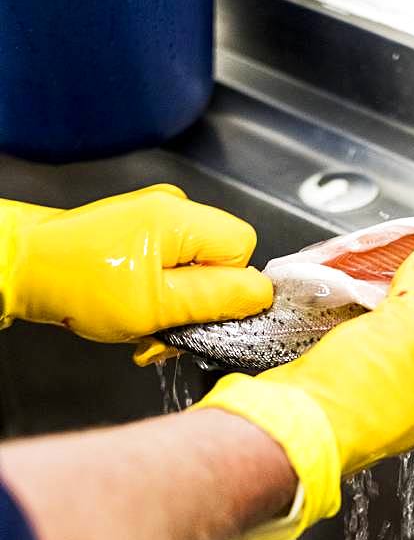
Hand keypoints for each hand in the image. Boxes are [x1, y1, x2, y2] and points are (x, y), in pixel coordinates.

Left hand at [0, 185, 271, 341]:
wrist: (25, 269)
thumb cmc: (80, 285)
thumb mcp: (158, 304)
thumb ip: (217, 298)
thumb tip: (263, 294)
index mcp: (181, 218)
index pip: (244, 248)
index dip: (229, 287)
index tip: (199, 311)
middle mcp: (172, 208)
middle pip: (220, 261)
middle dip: (200, 304)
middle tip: (166, 331)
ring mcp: (154, 219)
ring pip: (195, 270)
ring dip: (177, 307)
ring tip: (144, 328)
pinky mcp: (138, 232)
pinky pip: (170, 268)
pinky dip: (159, 297)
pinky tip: (136, 314)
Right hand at [193, 246, 413, 539]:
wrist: (289, 422)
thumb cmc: (354, 395)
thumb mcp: (404, 328)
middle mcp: (411, 405)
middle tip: (406, 275)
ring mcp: (373, 398)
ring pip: (387, 341)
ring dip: (380, 313)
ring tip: (374, 286)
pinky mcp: (338, 388)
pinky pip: (354, 348)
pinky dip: (352, 326)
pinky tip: (347, 306)